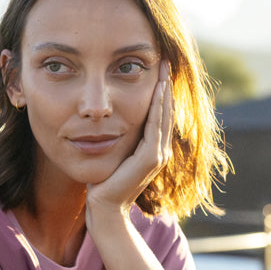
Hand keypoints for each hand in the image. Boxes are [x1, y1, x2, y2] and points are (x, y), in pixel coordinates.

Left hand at [85, 60, 173, 219]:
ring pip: (164, 116)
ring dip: (164, 92)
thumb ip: (119, 139)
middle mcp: (160, 152)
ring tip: (164, 70)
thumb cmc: (104, 183)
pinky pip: (156, 127)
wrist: (104, 209)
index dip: (161, 93)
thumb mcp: (114, 154)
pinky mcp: (151, 159)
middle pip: (166, 112)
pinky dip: (158, 107)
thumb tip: (109, 121)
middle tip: (166, 61)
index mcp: (153, 150)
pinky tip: (158, 90)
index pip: (160, 116)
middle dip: (166, 86)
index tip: (158, 70)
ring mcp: (158, 156)